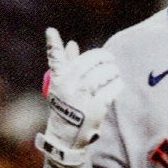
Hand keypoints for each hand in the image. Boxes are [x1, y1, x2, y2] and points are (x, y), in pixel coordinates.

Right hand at [36, 28, 123, 167]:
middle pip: (89, 63)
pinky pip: (111, 89)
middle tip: (110, 59)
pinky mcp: (96, 107)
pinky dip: (116, 84)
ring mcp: (82, 97)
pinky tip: (117, 83)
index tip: (51, 31)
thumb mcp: (62, 86)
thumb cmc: (66, 107)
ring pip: (102, 75)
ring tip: (114, 71)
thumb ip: (67, 64)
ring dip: (111, 71)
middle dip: (102, 58)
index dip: (52, 45)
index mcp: (58, 79)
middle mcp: (68, 86)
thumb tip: (72, 44)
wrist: (67, 136)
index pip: (54, 59)